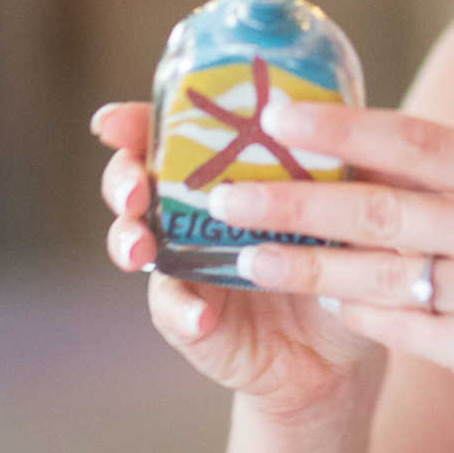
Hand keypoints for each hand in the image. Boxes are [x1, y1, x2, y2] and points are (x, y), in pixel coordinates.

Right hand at [91, 102, 383, 419]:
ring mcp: (183, 263)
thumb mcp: (341, 199)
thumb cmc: (339, 251)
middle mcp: (189, 209)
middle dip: (121, 180)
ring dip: (127, 240)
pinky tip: (202, 316)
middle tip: (135, 191)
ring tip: (141, 249)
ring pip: (132, 241)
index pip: (164, 133)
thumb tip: (327, 116)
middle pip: (132, 180)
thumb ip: (326, 158)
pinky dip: (182, 311)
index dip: (131, 123)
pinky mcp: (191, 317)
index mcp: (218, 166)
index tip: (110, 123)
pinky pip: (174, 311)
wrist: (343, 337)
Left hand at [199, 101, 453, 439]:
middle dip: (295, 203)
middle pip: (384, 209)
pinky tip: (321, 301)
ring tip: (247, 258)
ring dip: (306, 267)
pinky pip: (403, 328)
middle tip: (226, 198)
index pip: (415, 140)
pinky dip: (356, 313)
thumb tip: (329, 136)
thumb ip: (436, 179)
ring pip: (382, 275)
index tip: (274, 118)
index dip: (341, 127)